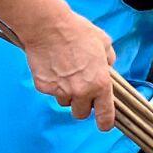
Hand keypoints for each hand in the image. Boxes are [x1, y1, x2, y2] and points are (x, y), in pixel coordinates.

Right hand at [24, 11, 120, 129]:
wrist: (48, 27)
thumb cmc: (77, 32)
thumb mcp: (103, 43)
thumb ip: (109, 59)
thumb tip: (107, 66)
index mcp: (100, 83)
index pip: (105, 115)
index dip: (105, 123)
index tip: (104, 125)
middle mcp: (81, 91)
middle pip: (81, 114)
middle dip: (82, 106)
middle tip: (81, 91)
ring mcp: (61, 91)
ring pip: (64, 102)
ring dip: (67, 94)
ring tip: (65, 73)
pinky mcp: (44, 87)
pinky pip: (50, 91)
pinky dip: (52, 84)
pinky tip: (53, 67)